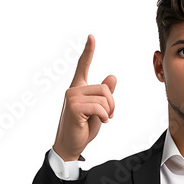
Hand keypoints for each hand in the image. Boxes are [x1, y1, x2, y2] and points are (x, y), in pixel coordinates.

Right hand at [52, 34, 116, 160]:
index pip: (82, 66)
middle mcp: (73, 89)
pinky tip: (101, 122)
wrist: (70, 147)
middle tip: (109, 116)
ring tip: (104, 119)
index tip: (91, 37)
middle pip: (104, 88)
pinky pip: (99, 107)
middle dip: (112, 103)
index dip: (88, 51)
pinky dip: (104, 116)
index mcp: (78, 88)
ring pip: (103, 97)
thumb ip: (104, 95)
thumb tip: (112, 77)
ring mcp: (72, 97)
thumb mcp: (97, 111)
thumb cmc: (82, 129)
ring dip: (108, 111)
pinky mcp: (74, 107)